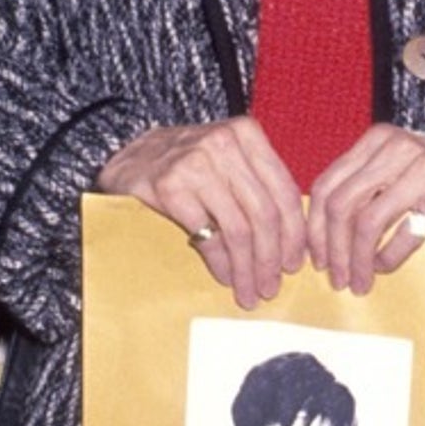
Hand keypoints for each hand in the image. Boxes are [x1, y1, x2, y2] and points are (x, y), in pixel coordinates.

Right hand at [96, 117, 305, 308]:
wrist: (130, 157)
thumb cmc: (189, 164)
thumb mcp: (229, 159)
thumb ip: (260, 186)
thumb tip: (294, 241)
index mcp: (247, 133)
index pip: (284, 191)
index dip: (294, 234)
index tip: (294, 265)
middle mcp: (224, 143)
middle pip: (264, 213)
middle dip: (271, 258)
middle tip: (272, 288)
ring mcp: (195, 164)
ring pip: (239, 229)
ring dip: (247, 268)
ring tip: (249, 292)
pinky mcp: (170, 187)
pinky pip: (207, 235)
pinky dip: (221, 263)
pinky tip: (225, 278)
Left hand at [307, 125, 424, 294]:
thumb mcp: (393, 172)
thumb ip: (358, 189)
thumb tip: (315, 234)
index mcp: (378, 139)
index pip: (329, 186)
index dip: (316, 228)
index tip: (317, 259)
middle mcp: (400, 146)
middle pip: (343, 205)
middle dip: (334, 250)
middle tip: (336, 279)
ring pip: (368, 221)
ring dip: (358, 260)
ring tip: (359, 282)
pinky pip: (405, 233)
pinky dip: (388, 257)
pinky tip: (385, 267)